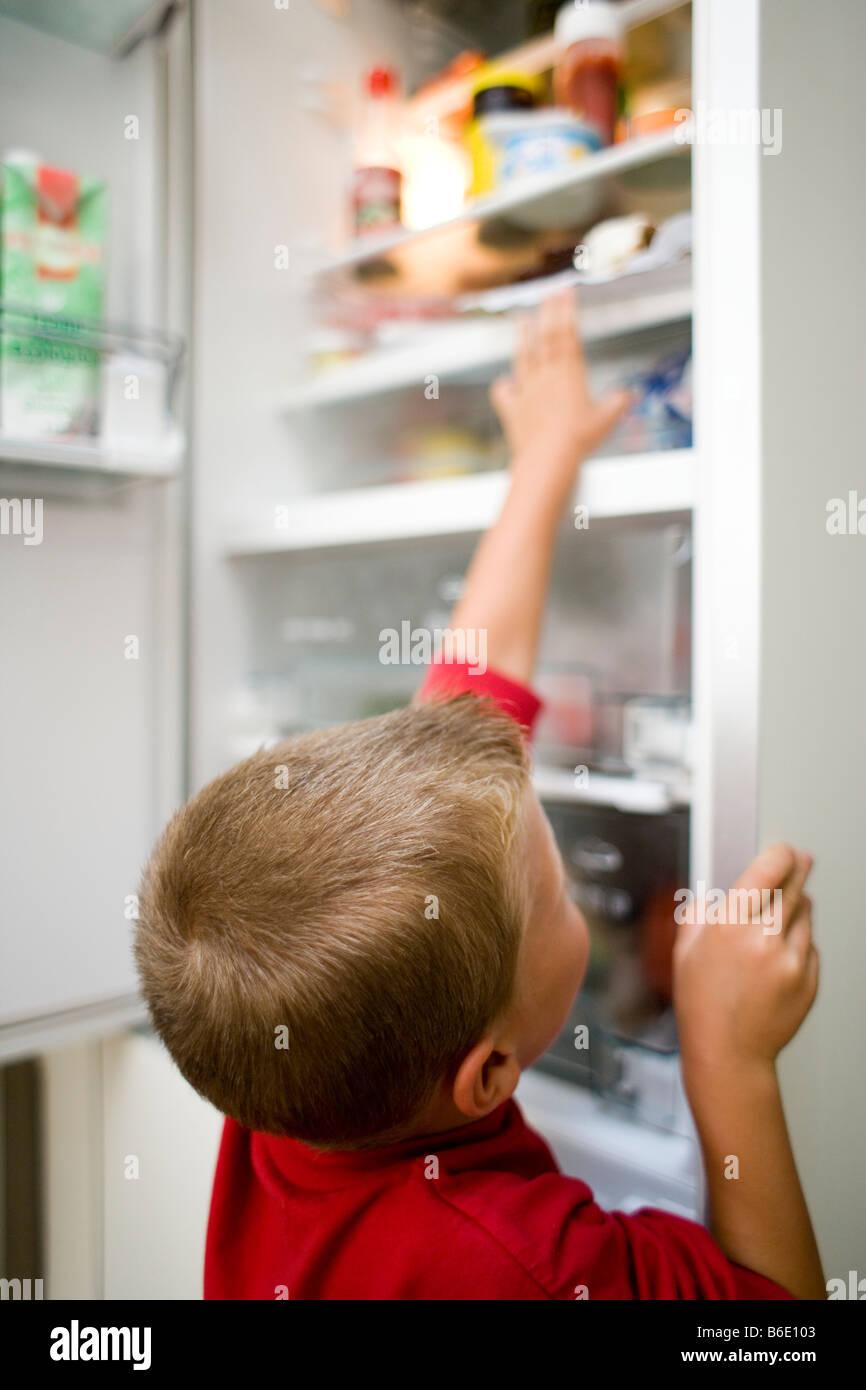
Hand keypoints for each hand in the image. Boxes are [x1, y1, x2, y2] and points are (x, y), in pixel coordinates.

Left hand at [490, 287, 630, 502]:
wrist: (548, 458)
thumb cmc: (579, 439)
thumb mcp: (607, 420)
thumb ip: (618, 403)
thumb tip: (627, 394)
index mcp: (569, 373)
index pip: (567, 334)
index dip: (566, 310)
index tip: (566, 291)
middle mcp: (545, 376)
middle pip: (546, 338)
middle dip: (548, 313)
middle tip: (549, 294)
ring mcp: (526, 390)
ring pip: (523, 357)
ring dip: (523, 336)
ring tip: (523, 320)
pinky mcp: (512, 408)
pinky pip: (504, 392)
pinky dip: (504, 384)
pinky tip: (505, 382)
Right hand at [673, 844, 818, 1073]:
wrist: (728, 1052)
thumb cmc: (703, 1005)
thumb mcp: (685, 951)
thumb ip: (698, 913)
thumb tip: (712, 895)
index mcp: (731, 925)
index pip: (769, 870)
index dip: (780, 855)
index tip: (783, 851)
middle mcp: (765, 939)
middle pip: (794, 887)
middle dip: (797, 871)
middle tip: (799, 861)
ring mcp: (792, 961)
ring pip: (806, 916)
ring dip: (797, 909)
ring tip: (777, 921)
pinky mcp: (809, 980)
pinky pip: (811, 947)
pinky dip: (800, 943)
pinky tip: (779, 956)